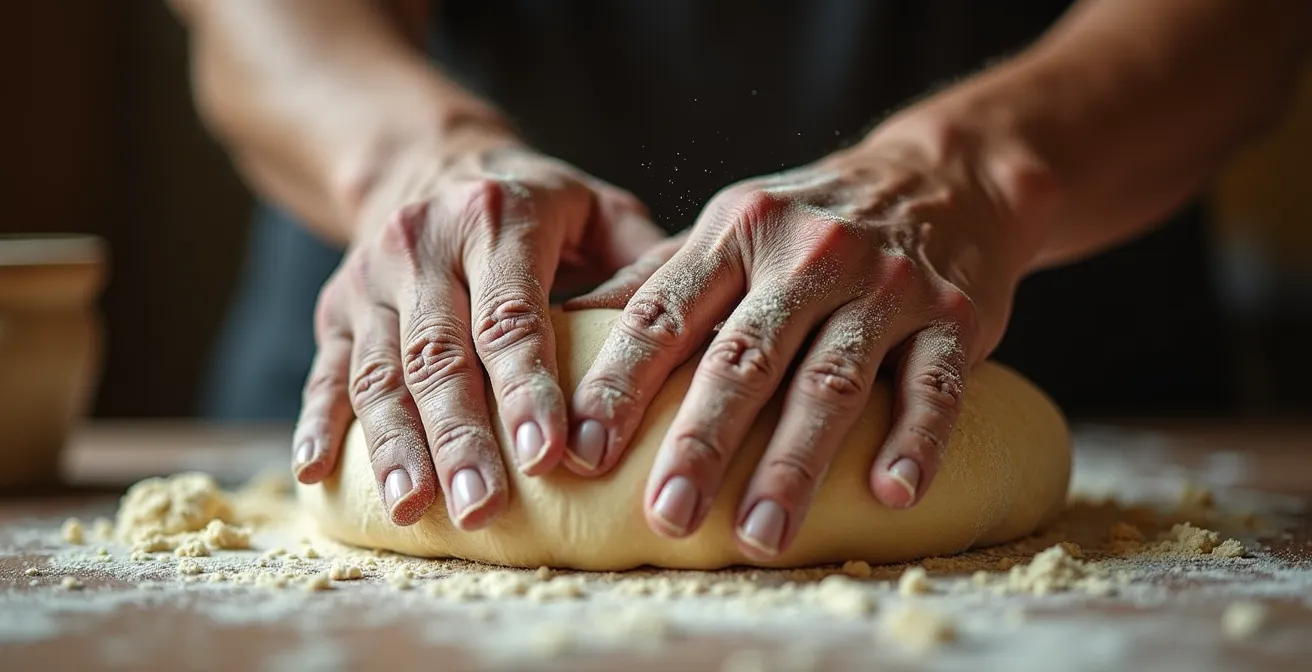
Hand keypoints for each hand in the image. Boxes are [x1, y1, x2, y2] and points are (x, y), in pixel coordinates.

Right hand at [293, 130, 663, 528]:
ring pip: (380, 371)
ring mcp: (370, 277)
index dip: (529, 389)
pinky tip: (318, 474)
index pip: (513, 316)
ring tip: (413, 509)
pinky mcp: (335, 307)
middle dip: (460, 437)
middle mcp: (424, 243)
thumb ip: (643, 264)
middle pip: (440, 354)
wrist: (431, 161)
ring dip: (394, 445)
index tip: (550, 458)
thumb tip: (693, 336)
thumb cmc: (540, 206)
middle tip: (482, 507)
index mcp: (498, 219)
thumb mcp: (599, 209)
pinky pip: (326, 369)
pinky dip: (319, 422)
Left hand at [567, 132, 1037, 559]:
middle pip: (744, 357)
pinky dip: (915, 439)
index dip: (619, 383)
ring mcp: (884, 285)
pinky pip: (936, 386)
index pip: (664, 313)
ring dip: (794, 464)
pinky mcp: (954, 315)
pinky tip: (891, 494)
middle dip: (700, 441)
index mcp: (736, 233)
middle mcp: (806, 254)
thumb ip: (658, 281)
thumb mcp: (731, 227)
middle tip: (666, 516)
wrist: (944, 175)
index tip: (580, 452)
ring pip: (832, 382)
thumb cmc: (810, 221)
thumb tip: (560, 333)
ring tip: (760, 538)